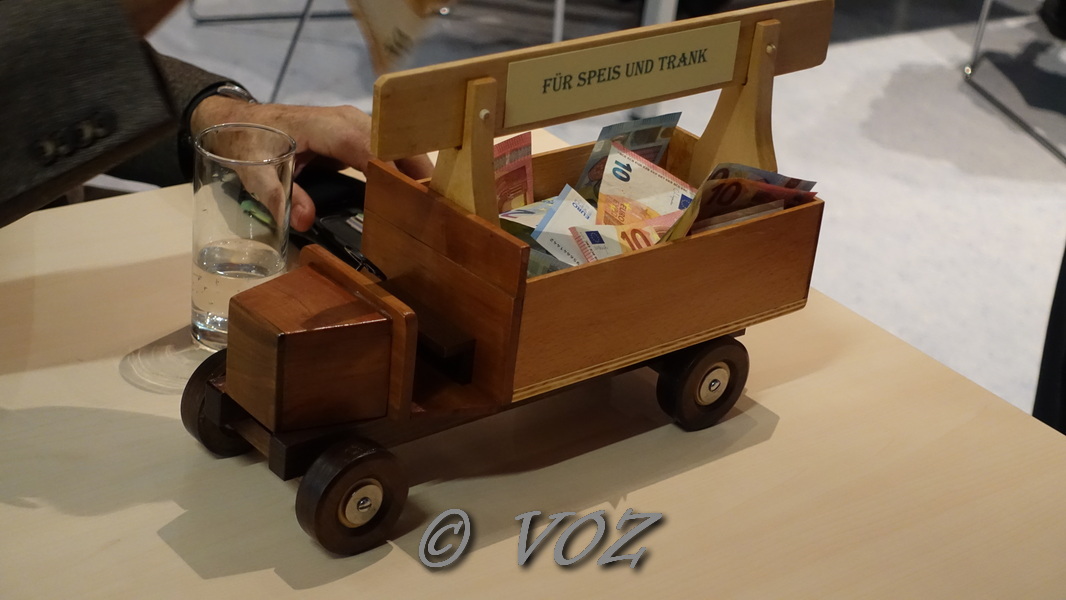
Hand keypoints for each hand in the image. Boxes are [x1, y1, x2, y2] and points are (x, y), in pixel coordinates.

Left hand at [191, 97, 433, 230]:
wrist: (241, 121)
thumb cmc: (249, 144)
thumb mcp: (257, 173)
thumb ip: (280, 196)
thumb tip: (303, 221)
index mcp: (325, 127)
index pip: (369, 146)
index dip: (393, 169)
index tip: (414, 195)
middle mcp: (348, 120)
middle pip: (393, 142)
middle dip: (418, 172)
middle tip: (441, 208)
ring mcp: (356, 123)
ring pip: (397, 143)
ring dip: (417, 170)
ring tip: (436, 204)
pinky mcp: (359, 133)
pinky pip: (389, 148)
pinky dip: (405, 167)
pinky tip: (417, 193)